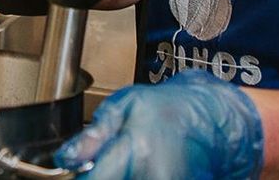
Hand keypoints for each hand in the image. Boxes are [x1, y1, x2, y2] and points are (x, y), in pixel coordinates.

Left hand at [54, 71, 264, 179]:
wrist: (212, 118)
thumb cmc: (168, 108)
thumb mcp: (125, 106)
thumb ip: (94, 135)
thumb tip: (66, 159)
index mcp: (136, 151)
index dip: (84, 179)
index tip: (83, 172)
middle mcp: (154, 176)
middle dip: (105, 177)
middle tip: (109, 165)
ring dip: (121, 178)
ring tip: (131, 163)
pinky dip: (139, 179)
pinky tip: (143, 170)